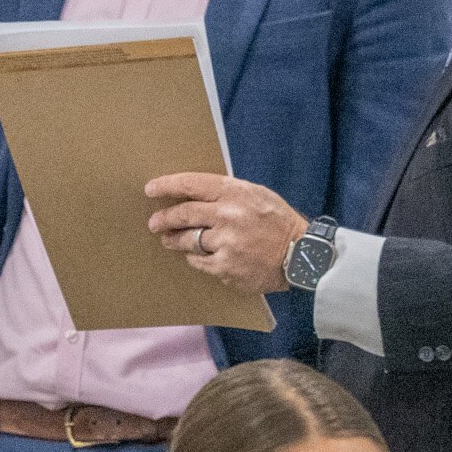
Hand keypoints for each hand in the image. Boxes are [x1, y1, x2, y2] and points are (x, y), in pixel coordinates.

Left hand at [142, 173, 306, 294]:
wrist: (300, 256)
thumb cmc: (277, 222)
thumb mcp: (256, 194)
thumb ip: (226, 192)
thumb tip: (192, 193)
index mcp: (235, 193)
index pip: (191, 184)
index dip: (167, 185)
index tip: (150, 189)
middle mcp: (228, 216)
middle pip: (183, 214)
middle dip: (164, 219)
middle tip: (155, 223)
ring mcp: (225, 243)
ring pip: (187, 241)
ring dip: (175, 241)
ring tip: (170, 241)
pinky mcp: (225, 267)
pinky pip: (199, 262)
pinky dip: (196, 259)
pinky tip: (200, 256)